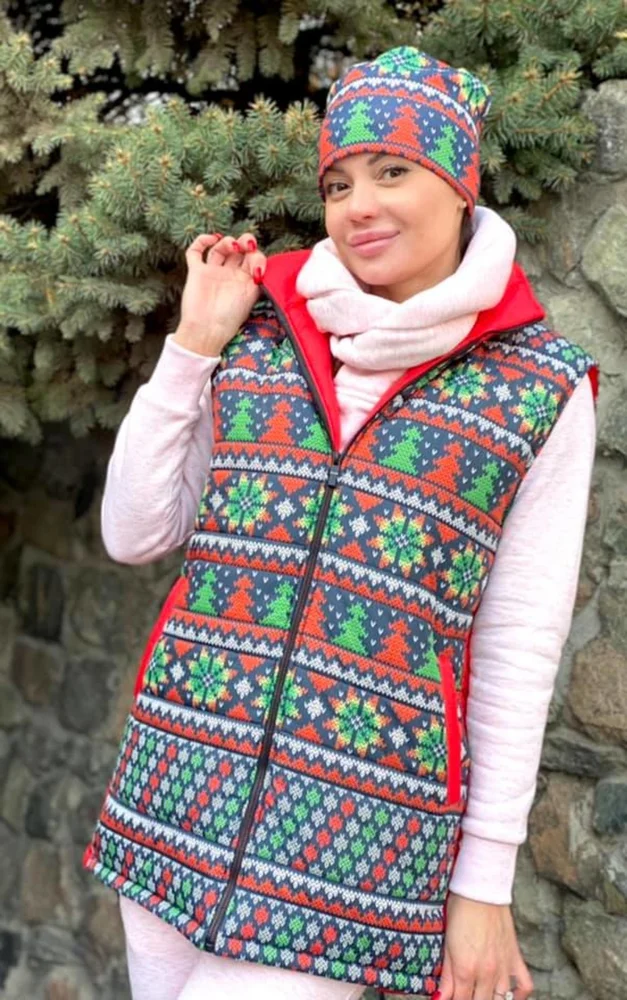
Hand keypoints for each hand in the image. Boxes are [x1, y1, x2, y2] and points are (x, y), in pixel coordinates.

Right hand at [173, 231, 266, 356]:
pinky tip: (212, 238)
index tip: (257, 265)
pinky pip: (195, 252)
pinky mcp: (196, 272)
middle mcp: (230, 275)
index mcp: (245, 281)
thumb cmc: (230, 318)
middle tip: (246, 245)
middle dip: (245, 242)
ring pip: (219, 248)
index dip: (257, 256)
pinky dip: (201, 241)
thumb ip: (257, 275)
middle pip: (238, 250)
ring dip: (227, 241)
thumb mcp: (251, 295)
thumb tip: (258, 257)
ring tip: (232, 246)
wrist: (207, 330)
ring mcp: (212, 272)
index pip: (253, 259)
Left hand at [436, 892, 533, 999]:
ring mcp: (504, 966)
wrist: (482, 889)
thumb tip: (439, 998)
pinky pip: (525, 985)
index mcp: (466, 969)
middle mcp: (487, 973)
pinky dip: (519, 995)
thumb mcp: (447, 944)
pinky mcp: (516, 957)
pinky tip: (509, 995)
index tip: (449, 998)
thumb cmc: (460, 911)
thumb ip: (446, 976)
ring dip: (490, 999)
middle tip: (465, 993)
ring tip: (481, 993)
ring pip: (501, 999)